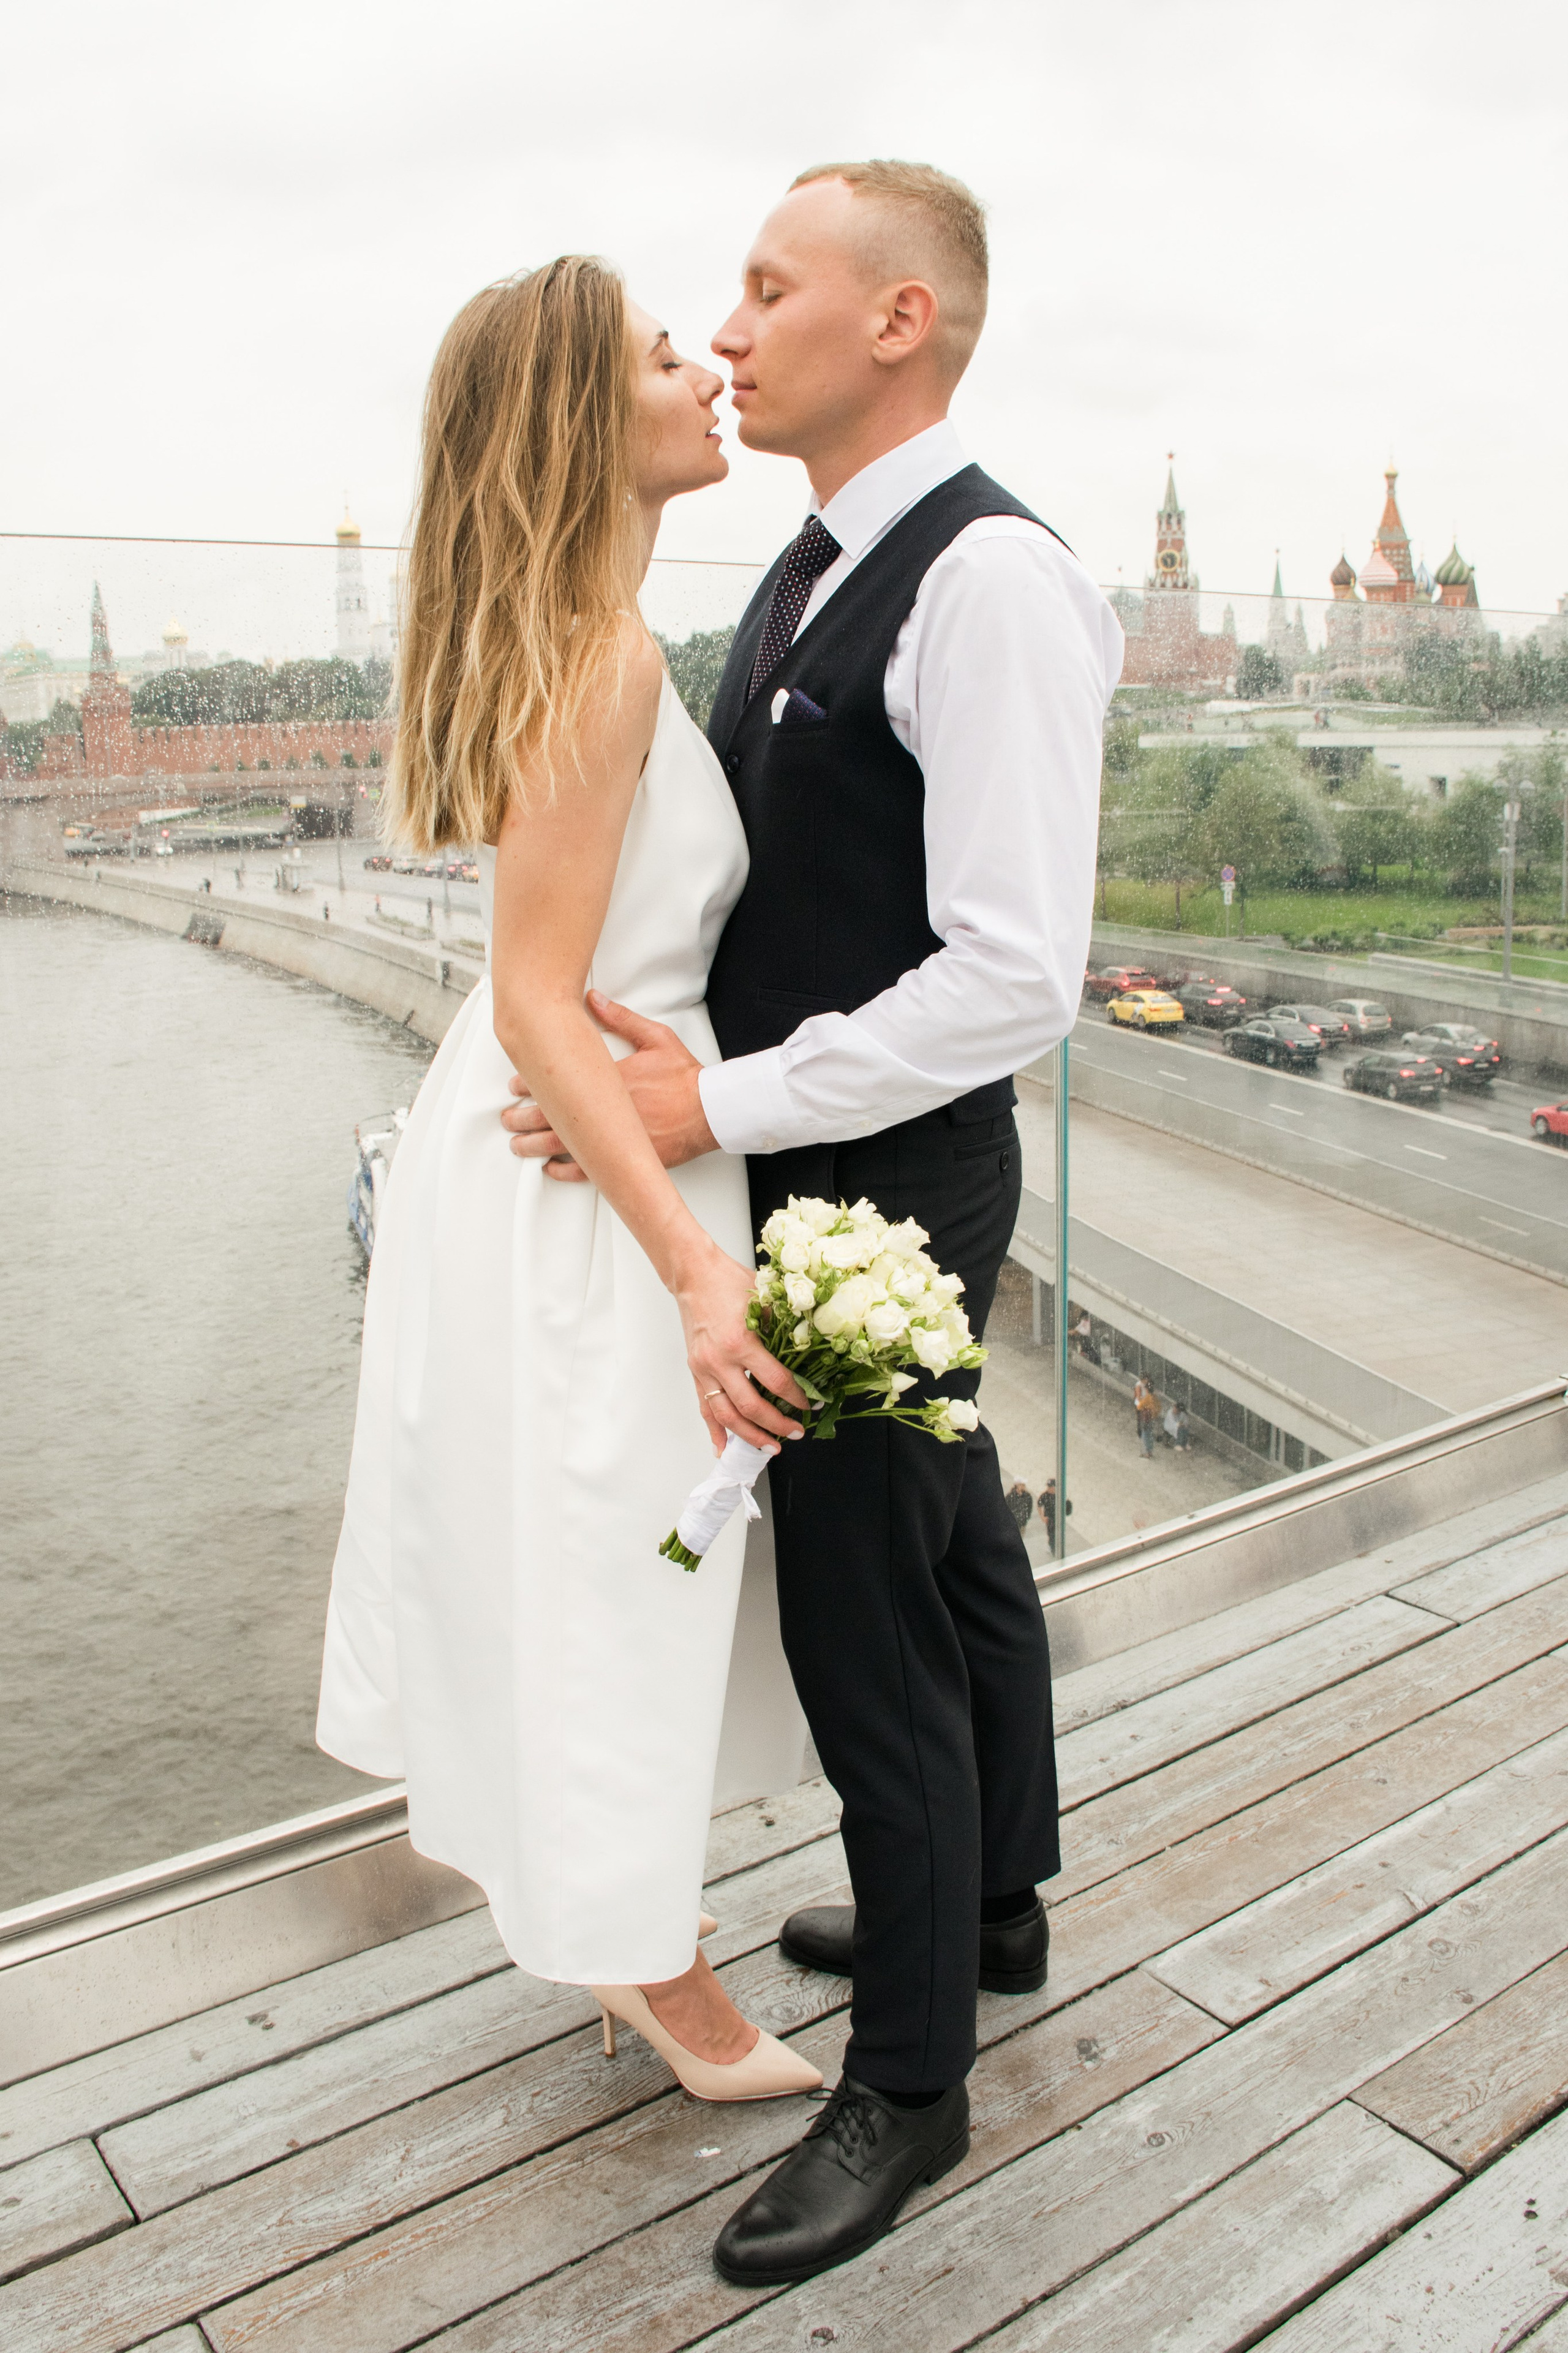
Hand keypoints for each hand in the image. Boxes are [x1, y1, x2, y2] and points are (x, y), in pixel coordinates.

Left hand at [501, 991, 718, 1179]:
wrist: (711, 1111)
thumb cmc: (685, 1077)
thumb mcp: (655, 1039)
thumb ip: (621, 1019)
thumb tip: (592, 998)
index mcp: (607, 1079)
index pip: (556, 1082)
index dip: (531, 1085)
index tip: (516, 1086)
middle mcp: (605, 1111)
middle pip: (551, 1116)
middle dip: (522, 1117)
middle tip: (506, 1118)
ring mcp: (614, 1138)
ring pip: (561, 1145)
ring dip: (533, 1145)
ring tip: (517, 1145)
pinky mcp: (626, 1158)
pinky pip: (588, 1170)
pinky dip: (565, 1170)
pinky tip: (551, 1168)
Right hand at [677, 1237, 807, 1453]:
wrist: (694, 1275)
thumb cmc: (730, 1282)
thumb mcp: (765, 1300)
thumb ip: (785, 1329)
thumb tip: (810, 1354)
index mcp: (740, 1342)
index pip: (775, 1381)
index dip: (796, 1397)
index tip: (810, 1405)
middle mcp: (719, 1360)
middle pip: (751, 1407)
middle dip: (776, 1425)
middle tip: (796, 1432)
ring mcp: (704, 1368)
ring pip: (726, 1415)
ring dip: (749, 1436)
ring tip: (769, 1448)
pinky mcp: (695, 1371)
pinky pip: (705, 1407)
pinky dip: (715, 1430)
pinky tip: (724, 1447)